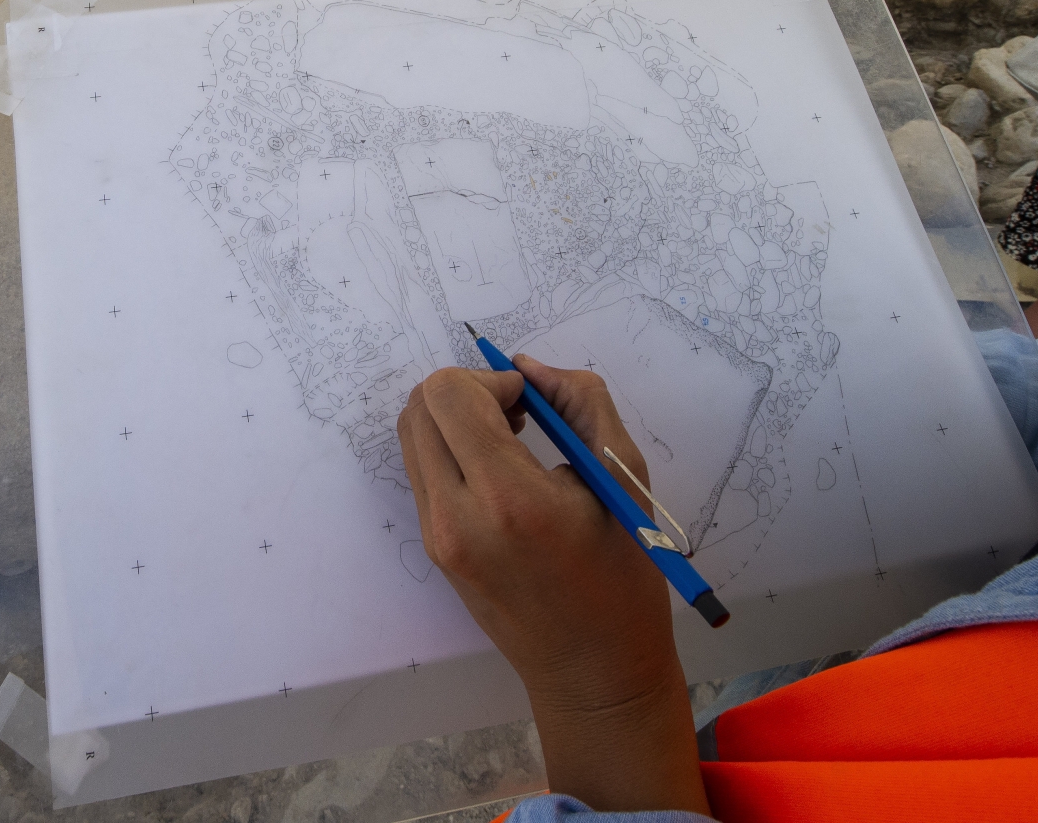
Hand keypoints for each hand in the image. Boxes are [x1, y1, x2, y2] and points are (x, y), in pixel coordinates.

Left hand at [397, 355, 708, 814]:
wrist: (594, 672)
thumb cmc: (624, 578)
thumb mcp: (622, 476)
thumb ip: (580, 401)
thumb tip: (526, 366)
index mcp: (509, 500)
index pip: (449, 396)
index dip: (489, 379)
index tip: (530, 402)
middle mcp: (457, 518)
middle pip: (420, 408)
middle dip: (468, 391)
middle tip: (518, 413)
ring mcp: (437, 537)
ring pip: (413, 436)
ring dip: (455, 419)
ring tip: (509, 438)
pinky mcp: (433, 550)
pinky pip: (422, 472)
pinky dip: (452, 450)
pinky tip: (499, 469)